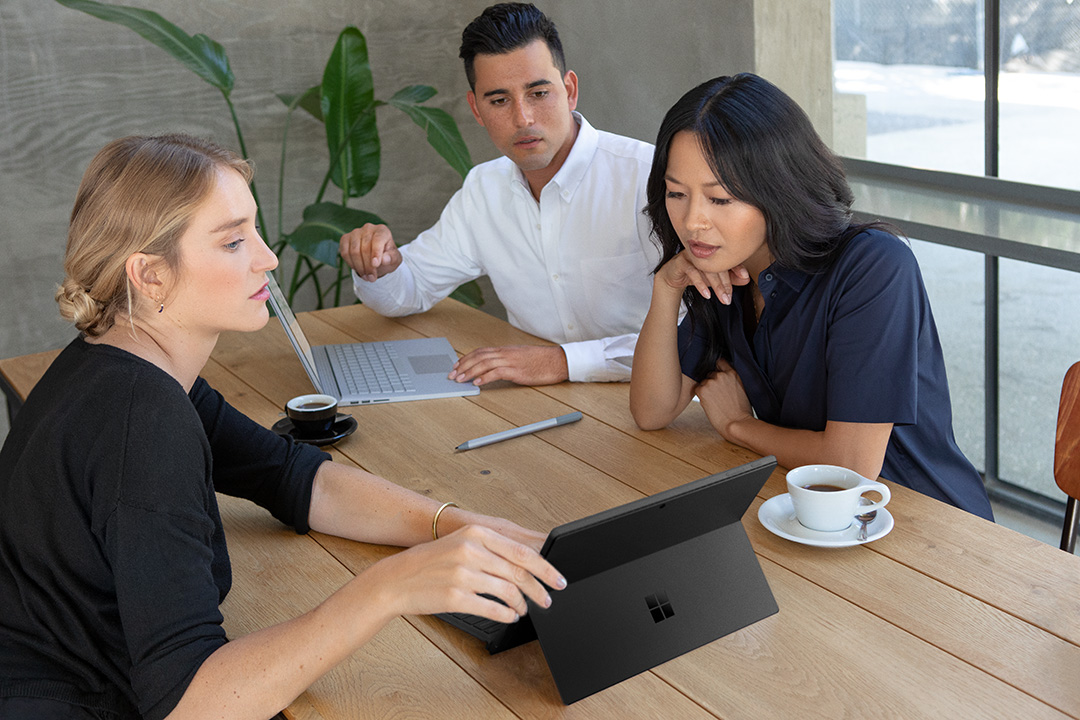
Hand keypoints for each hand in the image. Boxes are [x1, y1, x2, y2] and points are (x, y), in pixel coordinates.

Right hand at [339, 224, 401, 281]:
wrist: (377, 258)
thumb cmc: (387, 257)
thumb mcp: (395, 259)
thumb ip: (392, 258)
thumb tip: (384, 259)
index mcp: (382, 230)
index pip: (378, 240)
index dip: (376, 253)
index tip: (375, 265)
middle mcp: (368, 228)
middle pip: (365, 248)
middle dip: (368, 266)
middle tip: (372, 278)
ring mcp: (355, 232)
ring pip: (354, 251)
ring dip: (359, 267)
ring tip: (366, 277)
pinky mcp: (345, 238)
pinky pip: (345, 252)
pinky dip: (351, 263)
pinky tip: (358, 269)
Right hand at [365, 525, 565, 623]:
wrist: (396, 579)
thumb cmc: (430, 562)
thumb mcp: (461, 543)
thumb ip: (491, 549)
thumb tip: (527, 563)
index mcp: (476, 533)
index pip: (522, 551)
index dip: (545, 568)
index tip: (558, 578)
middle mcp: (471, 551)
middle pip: (519, 572)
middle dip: (539, 589)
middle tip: (548, 599)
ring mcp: (463, 574)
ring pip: (508, 591)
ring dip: (521, 604)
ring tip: (523, 609)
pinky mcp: (455, 597)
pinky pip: (492, 608)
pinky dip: (506, 615)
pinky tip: (509, 616)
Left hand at [450, 345, 568, 385]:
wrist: (558, 360)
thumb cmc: (541, 360)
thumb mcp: (520, 357)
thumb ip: (506, 360)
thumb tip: (493, 368)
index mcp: (506, 350)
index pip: (480, 351)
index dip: (466, 358)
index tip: (456, 365)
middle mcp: (506, 353)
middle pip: (479, 356)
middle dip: (463, 365)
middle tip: (452, 374)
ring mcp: (511, 361)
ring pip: (485, 364)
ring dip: (470, 372)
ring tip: (460, 379)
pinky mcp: (517, 371)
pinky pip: (497, 372)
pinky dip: (485, 377)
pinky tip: (478, 383)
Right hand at [656, 253, 749, 304]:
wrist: (672, 277)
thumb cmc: (695, 275)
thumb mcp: (714, 279)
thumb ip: (730, 278)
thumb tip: (747, 279)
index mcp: (712, 252)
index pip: (727, 259)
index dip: (737, 267)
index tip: (746, 277)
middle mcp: (703, 251)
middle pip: (718, 265)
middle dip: (726, 283)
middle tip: (730, 297)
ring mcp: (692, 255)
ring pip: (707, 270)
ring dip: (716, 286)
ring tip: (723, 298)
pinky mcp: (681, 262)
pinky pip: (693, 272)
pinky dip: (701, 284)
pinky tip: (707, 295)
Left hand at [695, 358, 753, 440]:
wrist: (737, 423)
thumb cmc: (742, 411)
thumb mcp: (743, 388)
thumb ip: (733, 379)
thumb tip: (724, 378)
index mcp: (733, 373)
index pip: (720, 362)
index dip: (718, 369)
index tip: (718, 376)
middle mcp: (722, 375)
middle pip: (711, 374)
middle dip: (712, 382)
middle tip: (718, 396)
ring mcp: (711, 382)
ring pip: (704, 382)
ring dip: (706, 390)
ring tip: (716, 402)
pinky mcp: (702, 390)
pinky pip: (697, 389)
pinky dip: (701, 396)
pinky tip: (710, 404)